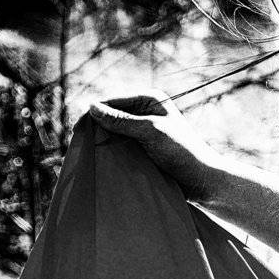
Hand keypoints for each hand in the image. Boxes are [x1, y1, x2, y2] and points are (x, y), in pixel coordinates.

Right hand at [88, 92, 222, 201]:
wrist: (201, 179)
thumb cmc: (180, 152)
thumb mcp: (149, 132)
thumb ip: (121, 121)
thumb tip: (91, 107)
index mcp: (150, 99)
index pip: (113, 101)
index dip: (94, 114)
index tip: (77, 130)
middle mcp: (146, 111)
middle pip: (112, 116)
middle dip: (96, 127)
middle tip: (79, 142)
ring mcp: (145, 130)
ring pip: (114, 132)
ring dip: (102, 141)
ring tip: (88, 152)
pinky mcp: (144, 147)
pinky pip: (121, 145)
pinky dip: (110, 151)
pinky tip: (101, 159)